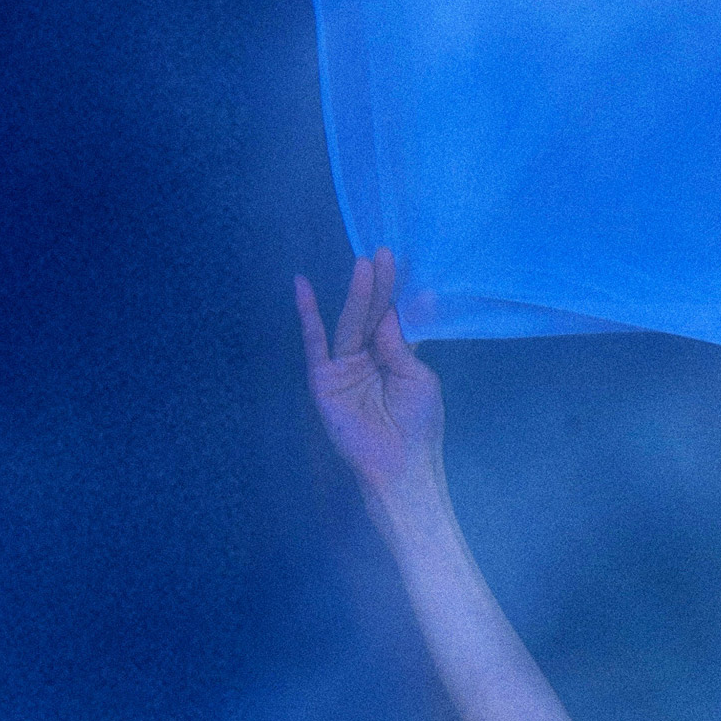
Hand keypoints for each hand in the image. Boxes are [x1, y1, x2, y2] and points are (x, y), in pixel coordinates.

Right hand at [294, 247, 445, 495]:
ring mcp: (344, 368)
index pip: (391, 317)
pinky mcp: (323, 380)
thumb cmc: (419, 426)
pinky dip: (308, 316)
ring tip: (362, 265)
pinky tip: (302, 288)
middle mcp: (368, 358)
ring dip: (355, 295)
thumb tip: (390, 309)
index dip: (393, 292)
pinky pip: (315, 344)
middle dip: (376, 286)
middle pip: (371, 316)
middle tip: (381, 254)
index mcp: (395, 357)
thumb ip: (400, 344)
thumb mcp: (417, 378)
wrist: (401, 466)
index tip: (396, 261)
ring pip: (349, 324)